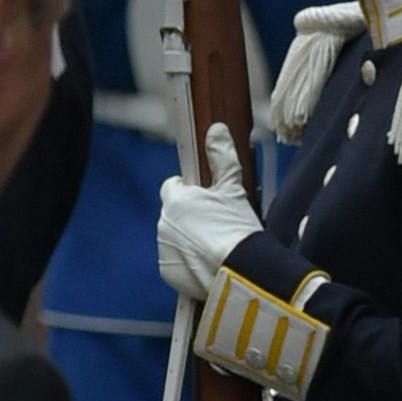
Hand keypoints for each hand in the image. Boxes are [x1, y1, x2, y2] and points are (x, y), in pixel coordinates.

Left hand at [155, 122, 255, 309]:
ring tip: (215, 248)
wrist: (238, 272)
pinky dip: (188, 264)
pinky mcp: (168, 272)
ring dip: (188, 241)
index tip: (205, 199)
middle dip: (189, 218)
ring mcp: (163, 249)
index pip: (172, 187)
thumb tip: (216, 128)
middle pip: (173, 214)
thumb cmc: (237, 227)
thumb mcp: (233, 189)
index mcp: (175, 199)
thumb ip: (222, 157)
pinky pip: (175, 263)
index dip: (189, 191)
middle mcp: (162, 222)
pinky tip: (208, 265)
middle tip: (216, 227)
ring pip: (173, 239)